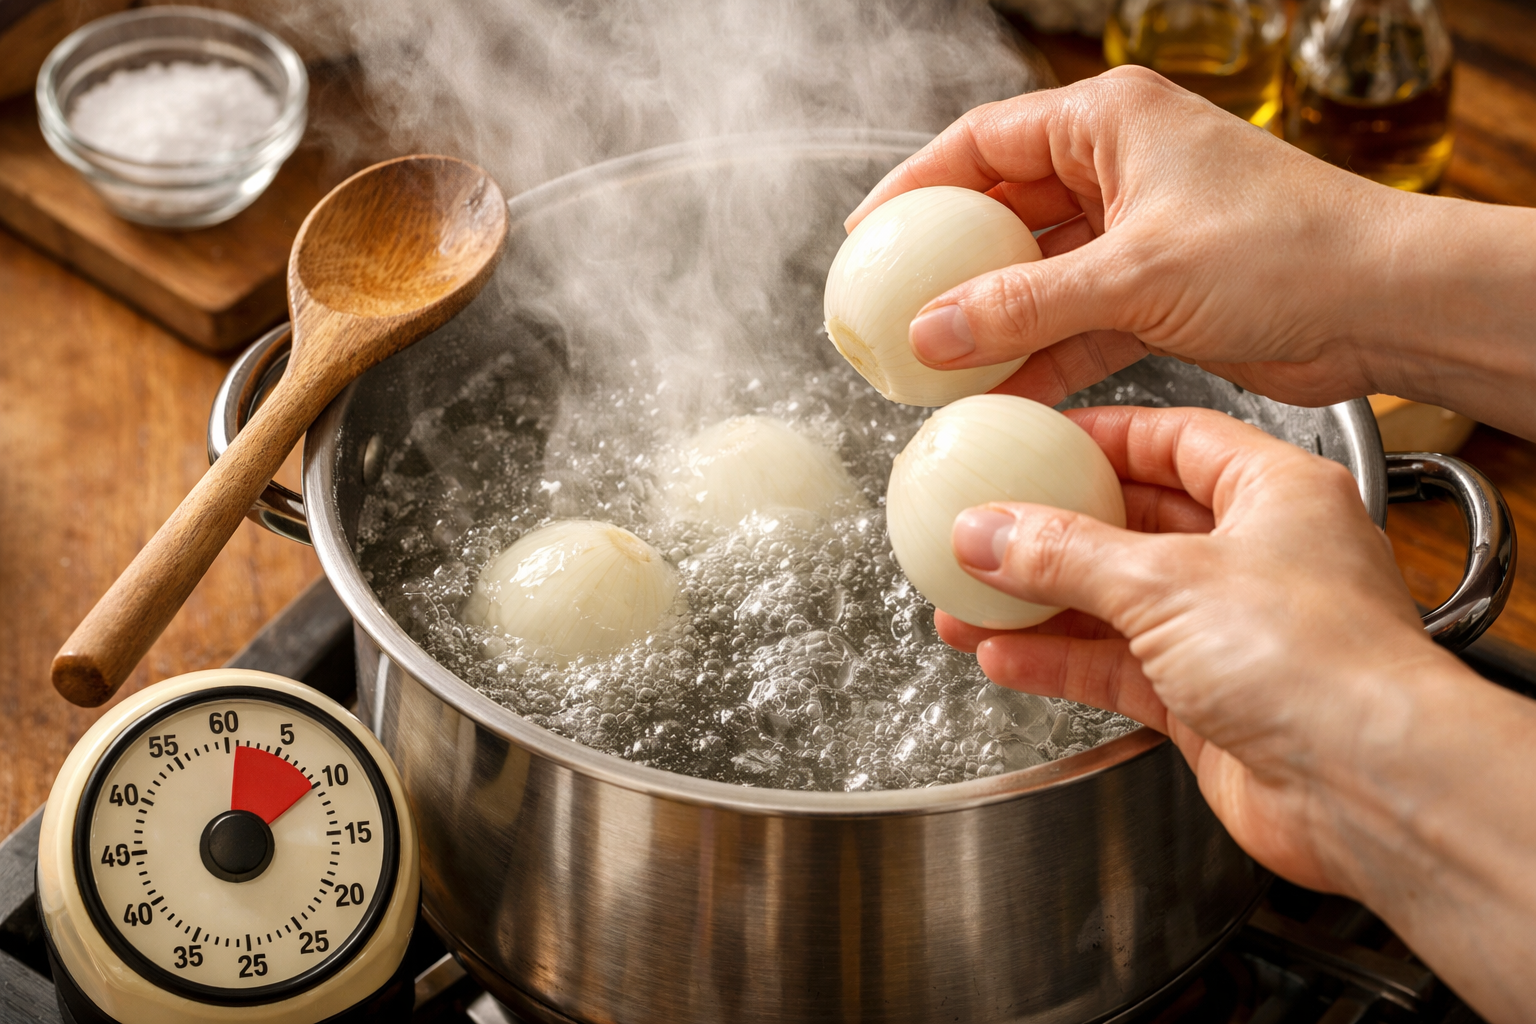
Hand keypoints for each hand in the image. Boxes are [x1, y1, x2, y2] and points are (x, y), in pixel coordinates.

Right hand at [844, 68, 1535, 436]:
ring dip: (991, 321)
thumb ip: (1022, 304)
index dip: (916, 188)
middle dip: (948, 266)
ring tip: (935, 365)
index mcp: (1110, 123)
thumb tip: (931, 333)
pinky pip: (1074, 322)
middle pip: (1003, 212)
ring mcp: (1137, 233)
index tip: (868, 236)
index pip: (982, 143)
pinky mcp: (1156, 292)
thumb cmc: (1283, 250)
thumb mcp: (1133, 272)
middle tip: (891, 308)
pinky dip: (1040, 356)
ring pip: (1036, 276)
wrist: (1381, 305)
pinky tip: (1001, 393)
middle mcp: (1119, 169)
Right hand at [938, 405, 1535, 1022]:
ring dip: (1041, 605)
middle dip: (1052, 532)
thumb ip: (1065, 555)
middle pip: (1135, 525)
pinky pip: (1119, 668)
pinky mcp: (1212, 701)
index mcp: (1274, 494)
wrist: (1367, 785)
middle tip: (984, 527)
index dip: (1099, 436)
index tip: (1032, 439)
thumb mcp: (1167, 581)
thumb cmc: (1318, 662)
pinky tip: (1006, 657)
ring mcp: (1234, 633)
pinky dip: (1062, 663)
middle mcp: (1259, 557)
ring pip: (1116, 604)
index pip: (1175, 439)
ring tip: (967, 601)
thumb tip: (988, 531)